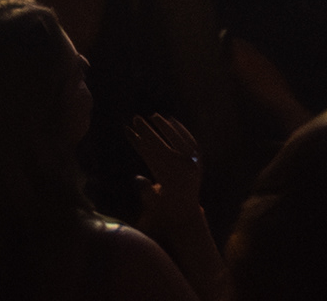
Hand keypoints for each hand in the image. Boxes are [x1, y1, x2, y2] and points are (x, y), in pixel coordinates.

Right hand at [127, 113, 202, 246]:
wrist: (186, 211)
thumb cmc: (163, 205)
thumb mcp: (151, 201)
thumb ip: (145, 190)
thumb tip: (138, 178)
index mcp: (167, 179)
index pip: (149, 154)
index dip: (137, 140)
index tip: (127, 129)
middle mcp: (181, 170)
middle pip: (161, 145)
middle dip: (147, 130)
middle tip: (135, 117)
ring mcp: (192, 165)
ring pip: (178, 140)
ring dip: (165, 126)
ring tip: (153, 116)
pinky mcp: (199, 161)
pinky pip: (191, 141)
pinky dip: (182, 130)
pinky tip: (173, 121)